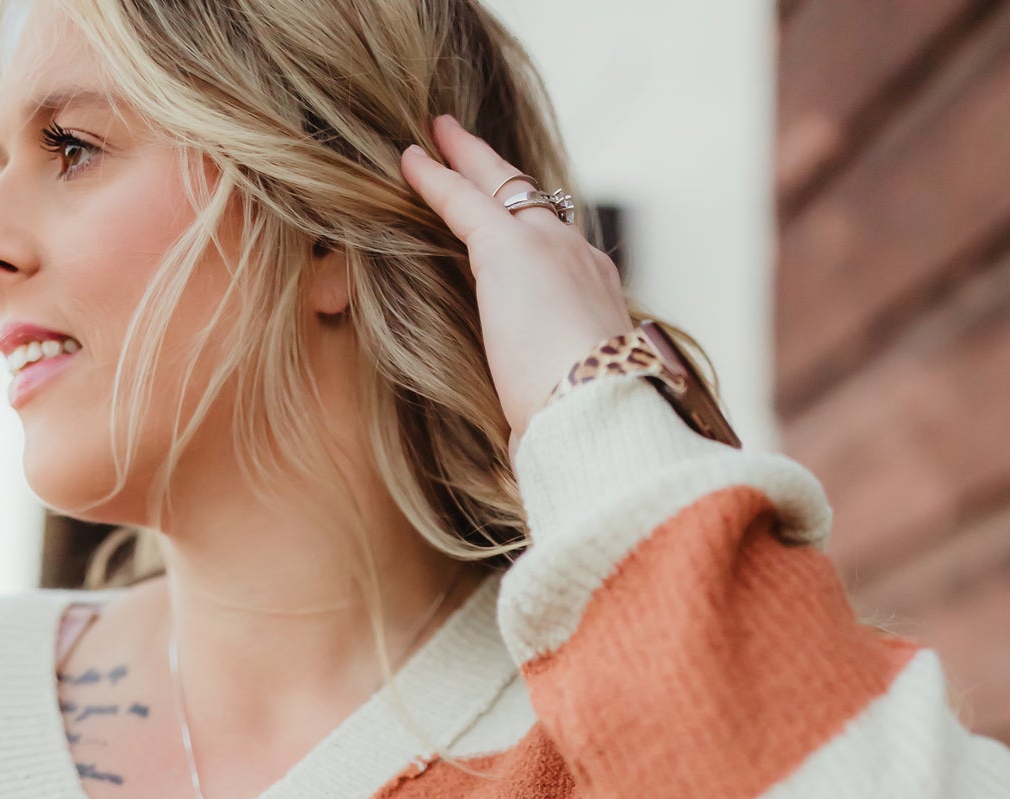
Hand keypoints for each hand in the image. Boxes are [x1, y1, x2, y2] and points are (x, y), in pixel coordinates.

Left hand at [400, 114, 632, 462]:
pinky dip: (435, 180)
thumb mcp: (569, 409)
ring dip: (468, 161)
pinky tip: (409, 162)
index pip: (561, 254)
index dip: (535, 234)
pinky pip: (464, 202)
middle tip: (468, 147)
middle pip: (536, 205)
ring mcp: (549, 250)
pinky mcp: (508, 251)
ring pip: (502, 189)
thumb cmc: (587, 431)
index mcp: (599, 302)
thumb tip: (521, 448)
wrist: (600, 415)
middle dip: (501, 176)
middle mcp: (581, 263)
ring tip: (437, 138)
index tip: (517, 225)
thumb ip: (544, 405)